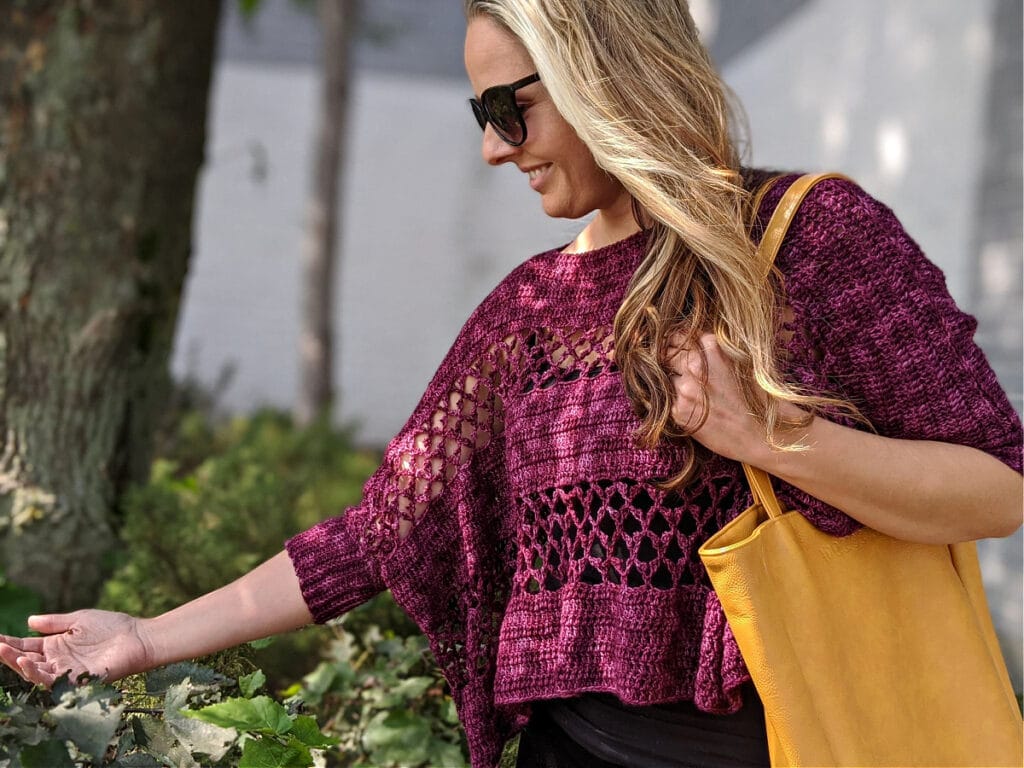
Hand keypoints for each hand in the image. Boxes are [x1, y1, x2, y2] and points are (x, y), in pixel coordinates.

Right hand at [0, 610, 152, 686]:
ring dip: (21, 666)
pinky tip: (28, 664)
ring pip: (37, 674)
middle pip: (27, 662)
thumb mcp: (79, 620)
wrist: (138, 636)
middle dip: (9, 656)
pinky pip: (55, 681)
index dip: (9, 644)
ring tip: (9, 655)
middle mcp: (58, 662)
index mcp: (56, 647)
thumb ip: (54, 623)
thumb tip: (28, 621)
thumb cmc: (112, 626)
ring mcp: (68, 672)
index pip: (26, 647)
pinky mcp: (79, 680)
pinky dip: (39, 675)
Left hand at [667, 332, 769, 462]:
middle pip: (667, 354)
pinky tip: (698, 411)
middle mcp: (696, 365)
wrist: (764, 434)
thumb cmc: (759, 399)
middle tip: (682, 372)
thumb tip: (693, 343)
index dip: (678, 344)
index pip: (679, 336)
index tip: (679, 350)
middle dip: (671, 361)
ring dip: (675, 384)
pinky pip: (668, 401)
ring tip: (696, 396)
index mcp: (712, 347)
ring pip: (665, 378)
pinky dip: (678, 404)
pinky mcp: (679, 412)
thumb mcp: (742, 361)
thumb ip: (716, 350)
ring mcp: (685, 388)